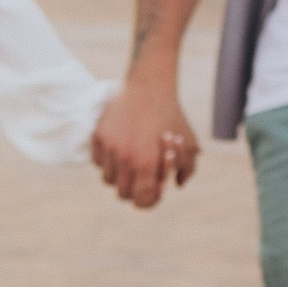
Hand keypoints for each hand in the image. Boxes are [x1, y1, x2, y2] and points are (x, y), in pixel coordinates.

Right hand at [90, 79, 196, 210]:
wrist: (150, 86)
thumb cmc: (172, 115)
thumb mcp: (189, 142)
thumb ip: (188, 169)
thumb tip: (176, 185)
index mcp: (146, 162)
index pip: (142, 200)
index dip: (151, 200)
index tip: (157, 189)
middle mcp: (125, 158)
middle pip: (124, 194)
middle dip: (136, 188)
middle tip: (145, 176)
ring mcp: (109, 147)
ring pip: (109, 179)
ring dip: (121, 176)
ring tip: (132, 161)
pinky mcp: (98, 136)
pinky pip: (98, 162)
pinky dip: (108, 162)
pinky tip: (121, 150)